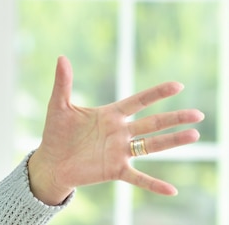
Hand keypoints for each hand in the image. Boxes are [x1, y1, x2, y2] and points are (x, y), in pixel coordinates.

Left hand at [28, 56, 203, 204]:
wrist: (51, 161)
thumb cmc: (56, 133)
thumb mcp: (59, 106)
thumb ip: (63, 83)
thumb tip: (61, 57)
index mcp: (110, 115)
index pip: (138, 102)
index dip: (156, 94)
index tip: (178, 86)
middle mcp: (120, 132)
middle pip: (152, 123)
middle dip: (174, 118)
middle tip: (198, 114)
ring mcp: (120, 152)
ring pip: (151, 146)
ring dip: (172, 141)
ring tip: (194, 135)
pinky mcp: (115, 170)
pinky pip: (138, 177)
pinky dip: (153, 184)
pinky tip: (171, 190)